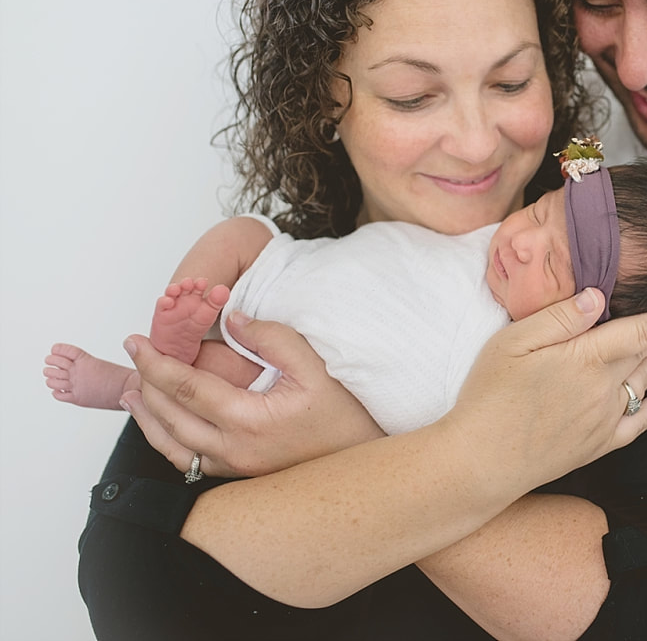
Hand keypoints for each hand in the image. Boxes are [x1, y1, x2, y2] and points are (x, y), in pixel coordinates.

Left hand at [121, 312, 383, 476]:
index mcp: (249, 420)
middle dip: (145, 384)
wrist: (364, 459)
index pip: (186, 387)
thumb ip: (273, 338)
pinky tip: (164, 425)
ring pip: (172, 447)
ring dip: (147, 418)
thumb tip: (233, 321)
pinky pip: (190, 462)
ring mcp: (236, 467)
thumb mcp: (316, 365)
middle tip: (134, 355)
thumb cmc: (346, 414)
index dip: (155, 362)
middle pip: (170, 417)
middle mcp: (235, 450)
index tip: (137, 341)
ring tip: (134, 393)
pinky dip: (168, 441)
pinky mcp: (241, 475)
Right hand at [441, 288, 646, 492]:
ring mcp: (604, 419)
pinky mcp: (598, 444)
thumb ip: (559, 318)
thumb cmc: (489, 397)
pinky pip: (641, 422)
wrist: (482, 462)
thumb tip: (597, 297)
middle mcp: (604, 389)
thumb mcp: (513, 343)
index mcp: (585, 359)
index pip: (642, 331)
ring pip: (646, 383)